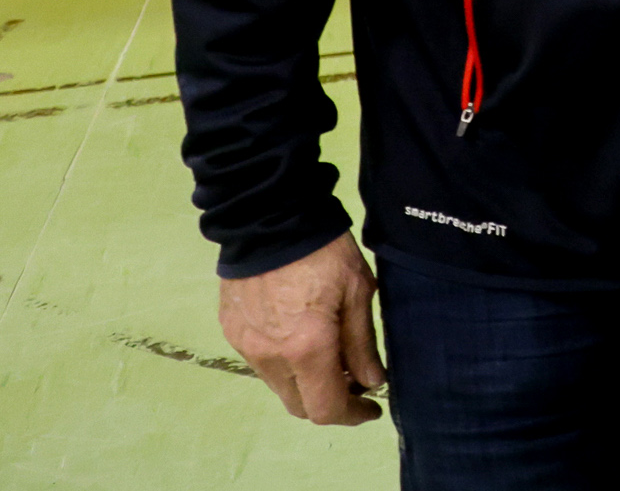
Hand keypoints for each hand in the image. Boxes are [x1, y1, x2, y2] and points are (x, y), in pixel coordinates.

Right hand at [218, 234, 383, 426]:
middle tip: (355, 381)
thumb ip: (362, 344)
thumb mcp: (359, 291)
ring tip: (330, 355)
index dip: (352, 415)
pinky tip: (301, 337)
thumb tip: (372, 381)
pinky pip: (261, 363)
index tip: (372, 408)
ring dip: (305, 383)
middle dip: (329, 402)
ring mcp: (246, 346)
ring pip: (279, 386)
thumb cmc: (323, 251)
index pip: (326, 408)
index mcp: (307, 349)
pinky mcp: (232, 331)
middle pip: (299, 405)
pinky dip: (285, 363)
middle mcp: (270, 357)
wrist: (269, 218)